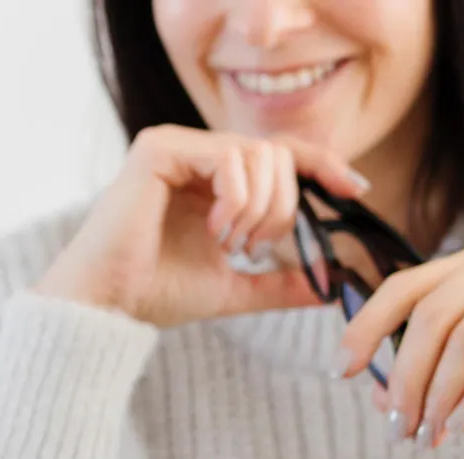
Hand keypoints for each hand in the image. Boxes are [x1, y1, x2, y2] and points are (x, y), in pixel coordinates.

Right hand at [31, 123, 369, 327]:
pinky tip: (214, 231)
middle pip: (277, 155)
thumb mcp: (233, 289)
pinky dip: (236, 199)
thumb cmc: (155, 295)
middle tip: (253, 248)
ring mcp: (177, 146)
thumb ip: (278, 284)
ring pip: (258, 154)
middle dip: (282, 208)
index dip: (323, 166)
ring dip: (259, 209)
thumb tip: (329, 287)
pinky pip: (228, 157)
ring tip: (230, 244)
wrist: (107, 307)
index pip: (280, 156)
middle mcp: (195, 154)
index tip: (356, 190)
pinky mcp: (159, 148)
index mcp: (213, 180)